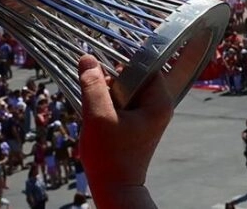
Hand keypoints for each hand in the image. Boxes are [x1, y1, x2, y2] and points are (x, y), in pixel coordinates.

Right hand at [77, 55, 172, 207]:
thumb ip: (93, 85)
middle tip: (98, 100)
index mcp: (159, 101)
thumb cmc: (110, 156)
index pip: (145, 65)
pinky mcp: (138, 122)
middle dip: (112, 84)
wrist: (114, 189)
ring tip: (99, 114)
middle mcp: (159, 105)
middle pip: (134, 76)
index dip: (122, 66)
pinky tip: (99, 119)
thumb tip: (87, 58)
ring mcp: (149, 114)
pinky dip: (109, 105)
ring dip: (107, 95)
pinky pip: (122, 102)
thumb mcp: (97, 117)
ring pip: (125, 89)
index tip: (102, 75)